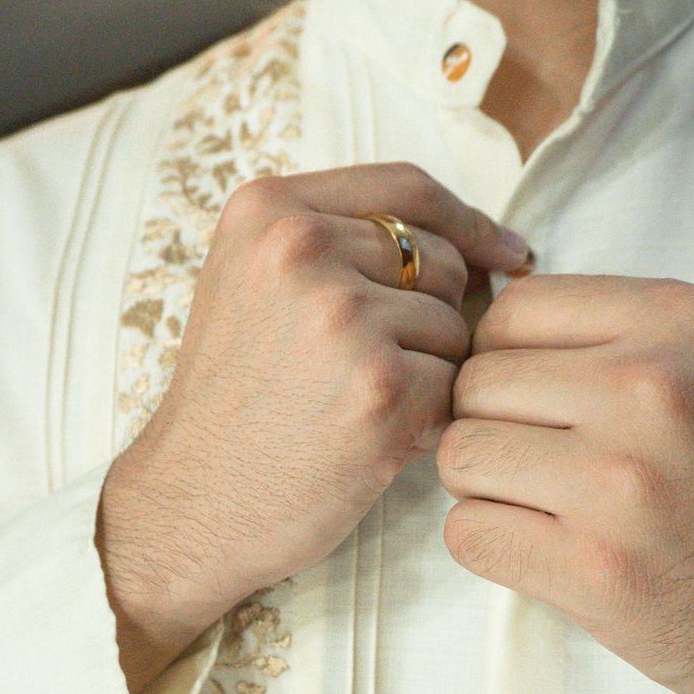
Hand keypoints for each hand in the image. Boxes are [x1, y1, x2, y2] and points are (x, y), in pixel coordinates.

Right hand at [105, 162, 528, 621]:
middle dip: (434, 315)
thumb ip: (333, 243)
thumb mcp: (248, 286)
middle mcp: (302, 250)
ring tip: (359, 407)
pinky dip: (429, 420)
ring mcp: (342, 318)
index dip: (469, 221)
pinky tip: (373, 441)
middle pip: (440, 259)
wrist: (188, 505)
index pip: (408, 188)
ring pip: (454, 325)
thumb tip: (468, 243)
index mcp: (268, 212)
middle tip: (377, 370)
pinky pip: (454, 386)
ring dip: (430, 371)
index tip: (505, 253)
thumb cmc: (229, 407)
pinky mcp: (379, 388)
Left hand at [436, 274, 693, 693]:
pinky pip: (467, 532)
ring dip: (484, 486)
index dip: (505, 359)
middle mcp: (651, 390)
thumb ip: (613, 339)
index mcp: (683, 322)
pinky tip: (546, 550)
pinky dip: (490, 544)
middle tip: (541, 464)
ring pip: (461, 456)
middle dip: (491, 426)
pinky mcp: (596, 570)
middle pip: (476, 384)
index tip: (535, 399)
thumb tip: (481, 331)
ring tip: (543, 506)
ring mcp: (621, 482)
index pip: (513, 312)